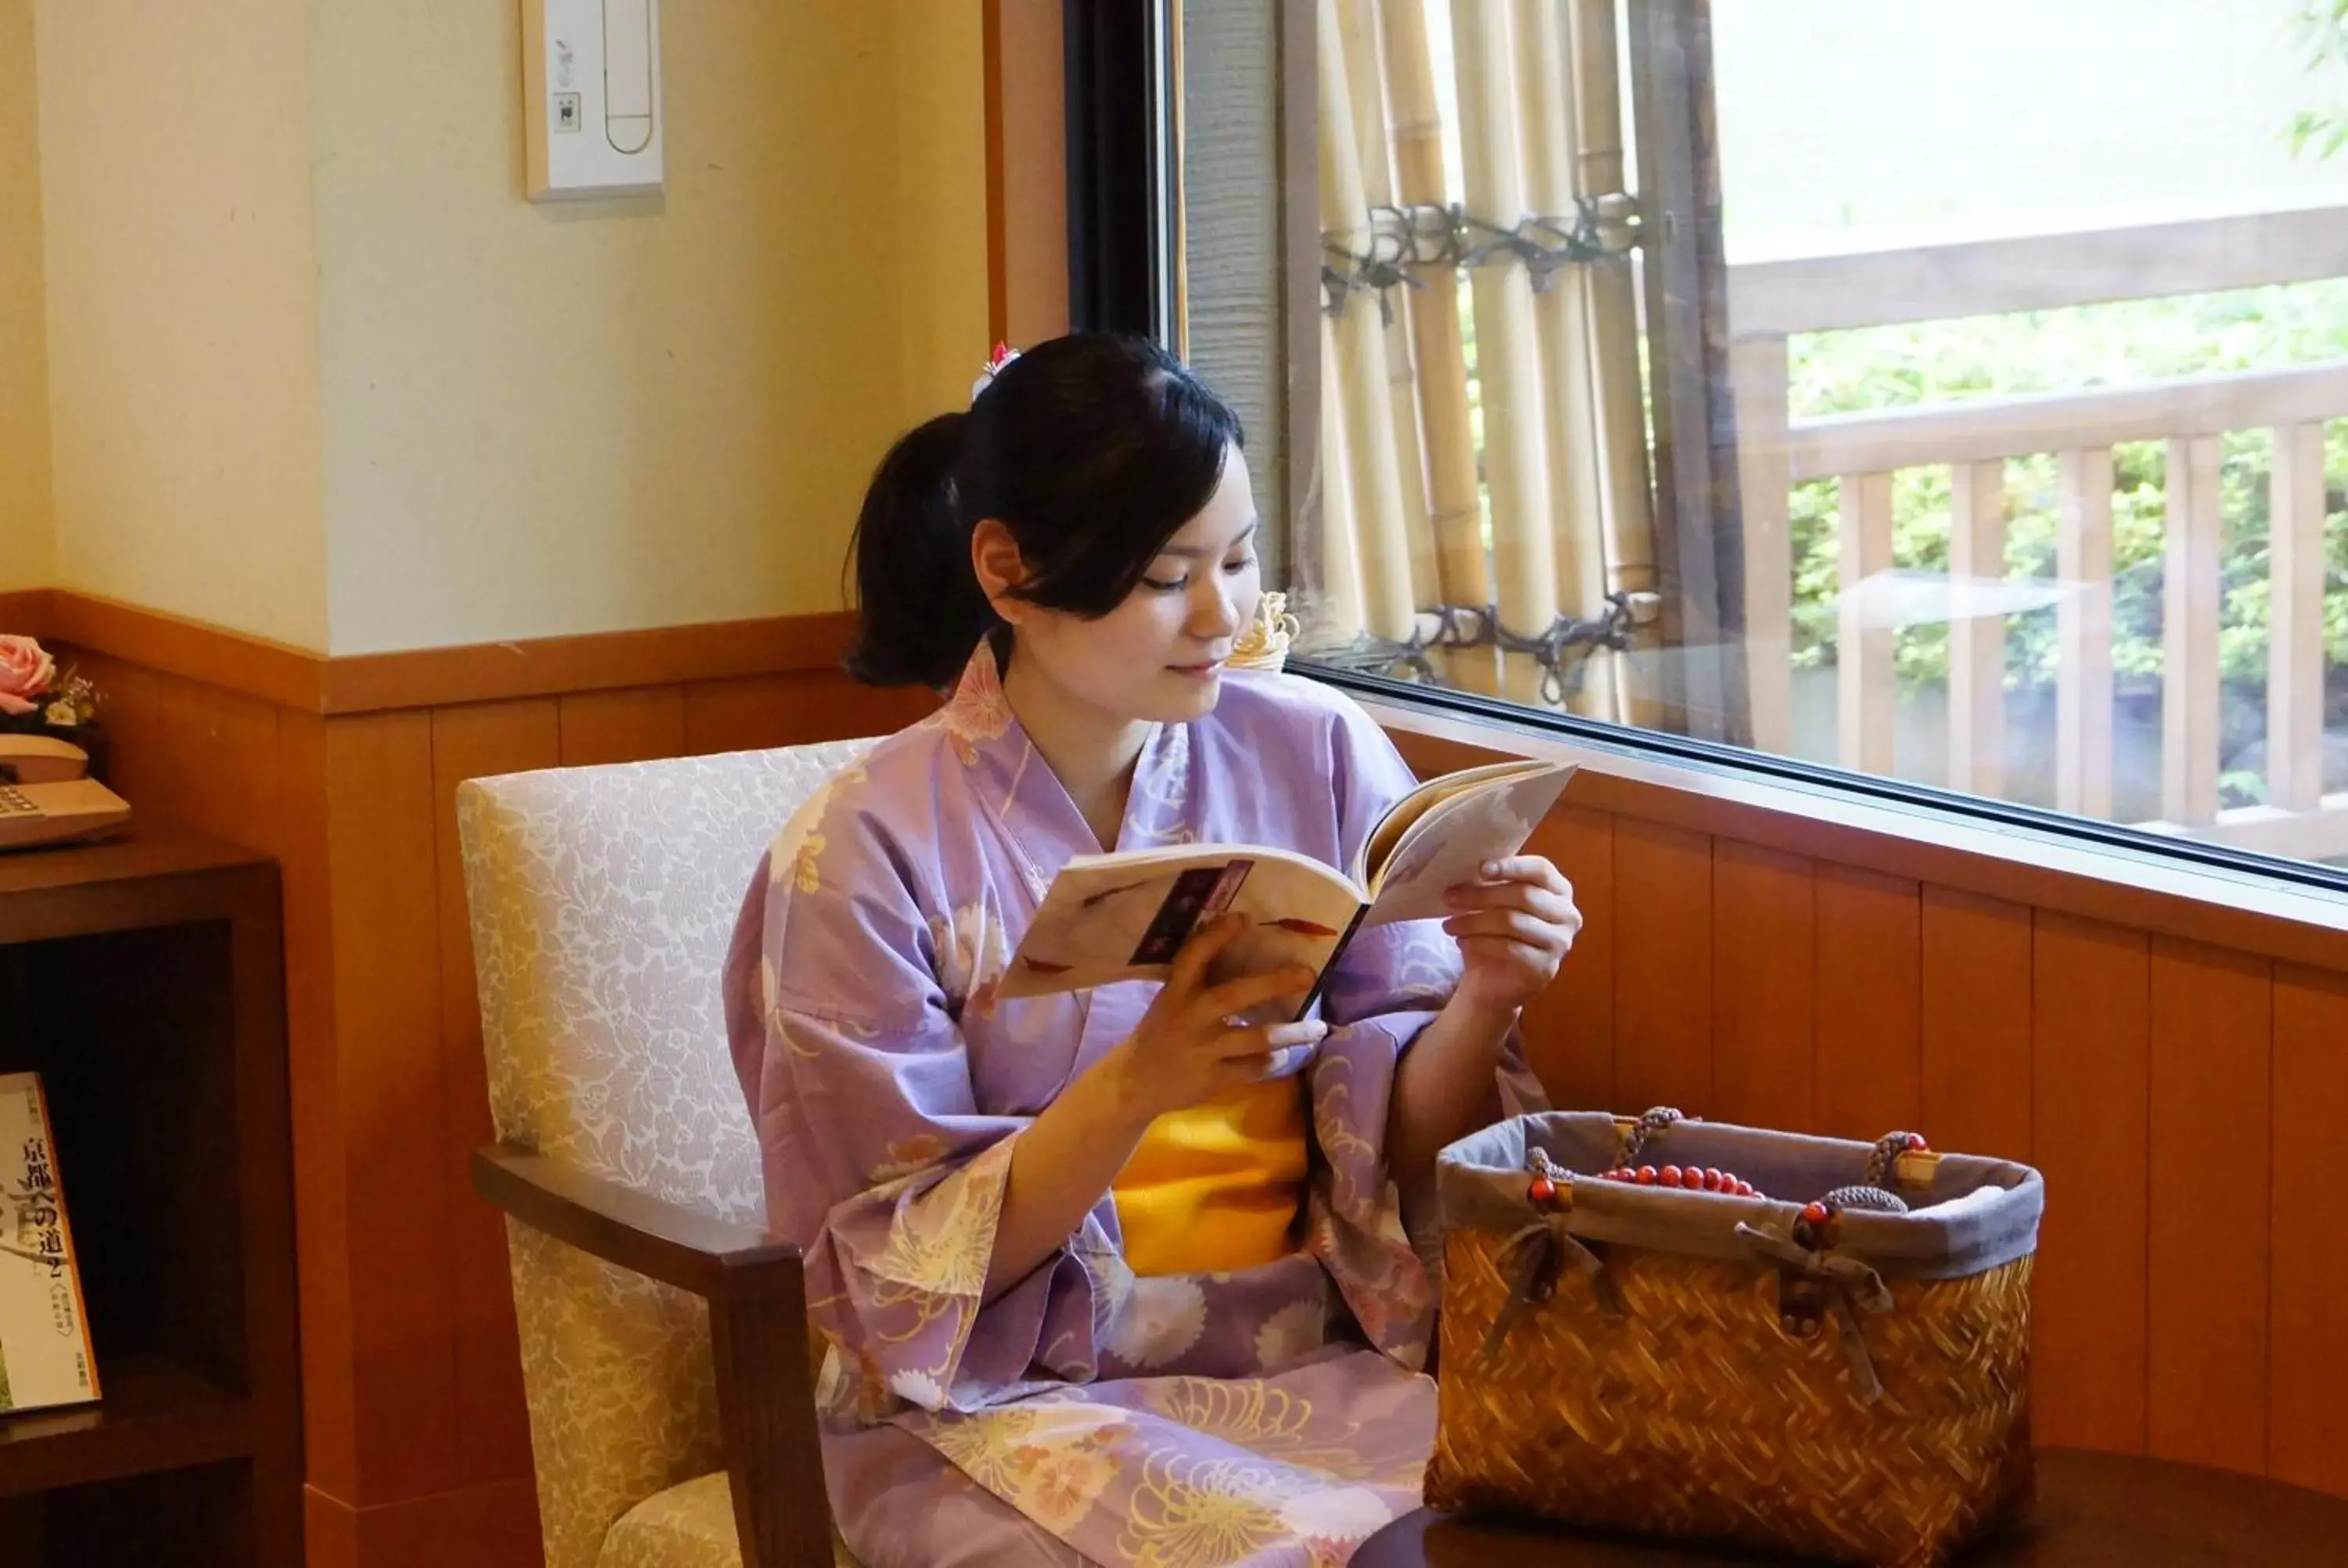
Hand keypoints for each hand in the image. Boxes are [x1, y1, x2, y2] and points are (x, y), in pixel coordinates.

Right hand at [1100, 914, 1326, 1125]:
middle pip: (1236, 996)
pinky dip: (1271, 1063)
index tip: (1245, 918)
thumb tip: (1237, 947)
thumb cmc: (1159, 1033)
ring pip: (1255, 1038)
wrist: (1135, 1083)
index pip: (1194, 957)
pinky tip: (1283, 1057)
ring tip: (1318, 1028)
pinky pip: (1252, 1069)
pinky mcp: (1213, 1078)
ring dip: (1290, 1033)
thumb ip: (1197, 981)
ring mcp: (1203, 1050)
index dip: (1218, 936)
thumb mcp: (1170, 1002)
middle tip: (1307, 975)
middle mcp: (1191, 1017)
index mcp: (1176, 993)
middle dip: (1274, 984)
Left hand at [1442, 856, 1581, 1016]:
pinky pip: (1509, 948)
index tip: (1481, 869)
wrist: (1497, 979)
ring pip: (1513, 922)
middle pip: (1524, 895)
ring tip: (1449, 925)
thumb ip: (1491, 883)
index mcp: (1559, 890)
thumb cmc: (1498, 931)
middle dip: (1481, 895)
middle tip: (1450, 897)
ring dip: (1474, 921)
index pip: (1541, 869)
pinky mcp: (1545, 967)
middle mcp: (1567, 915)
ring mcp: (1559, 942)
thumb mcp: (1495, 902)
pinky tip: (1462, 942)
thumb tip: (1462, 867)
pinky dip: (1480, 943)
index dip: (1511, 866)